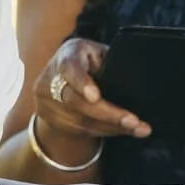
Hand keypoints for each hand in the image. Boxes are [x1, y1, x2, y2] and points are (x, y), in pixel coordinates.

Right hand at [34, 38, 149, 148]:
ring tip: (138, 128)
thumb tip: (134, 78)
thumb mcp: (98, 53)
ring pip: (80, 120)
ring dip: (112, 127)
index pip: (70, 68)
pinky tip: (122, 130)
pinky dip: (105, 131)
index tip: (95, 96)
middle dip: (107, 114)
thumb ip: (110, 62)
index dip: (82, 83)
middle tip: (133, 121)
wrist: (60, 75)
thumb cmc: (87, 60)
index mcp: (67, 55)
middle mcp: (49, 79)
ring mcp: (46, 101)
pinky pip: (80, 130)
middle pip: (76, 101)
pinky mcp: (49, 118)